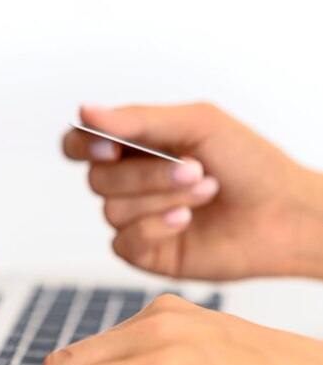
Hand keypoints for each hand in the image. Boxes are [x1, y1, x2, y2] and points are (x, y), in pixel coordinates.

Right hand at [63, 104, 322, 279]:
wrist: (284, 212)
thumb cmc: (248, 162)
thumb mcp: (197, 124)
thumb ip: (139, 120)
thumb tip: (85, 111)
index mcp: (136, 146)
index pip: (80, 144)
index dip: (83, 145)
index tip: (110, 146)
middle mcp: (131, 182)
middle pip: (97, 178)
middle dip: (146, 174)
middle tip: (194, 168)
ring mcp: (138, 219)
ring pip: (111, 211)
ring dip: (161, 199)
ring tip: (205, 191)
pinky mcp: (147, 253)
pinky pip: (124, 243)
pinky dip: (155, 228)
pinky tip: (186, 221)